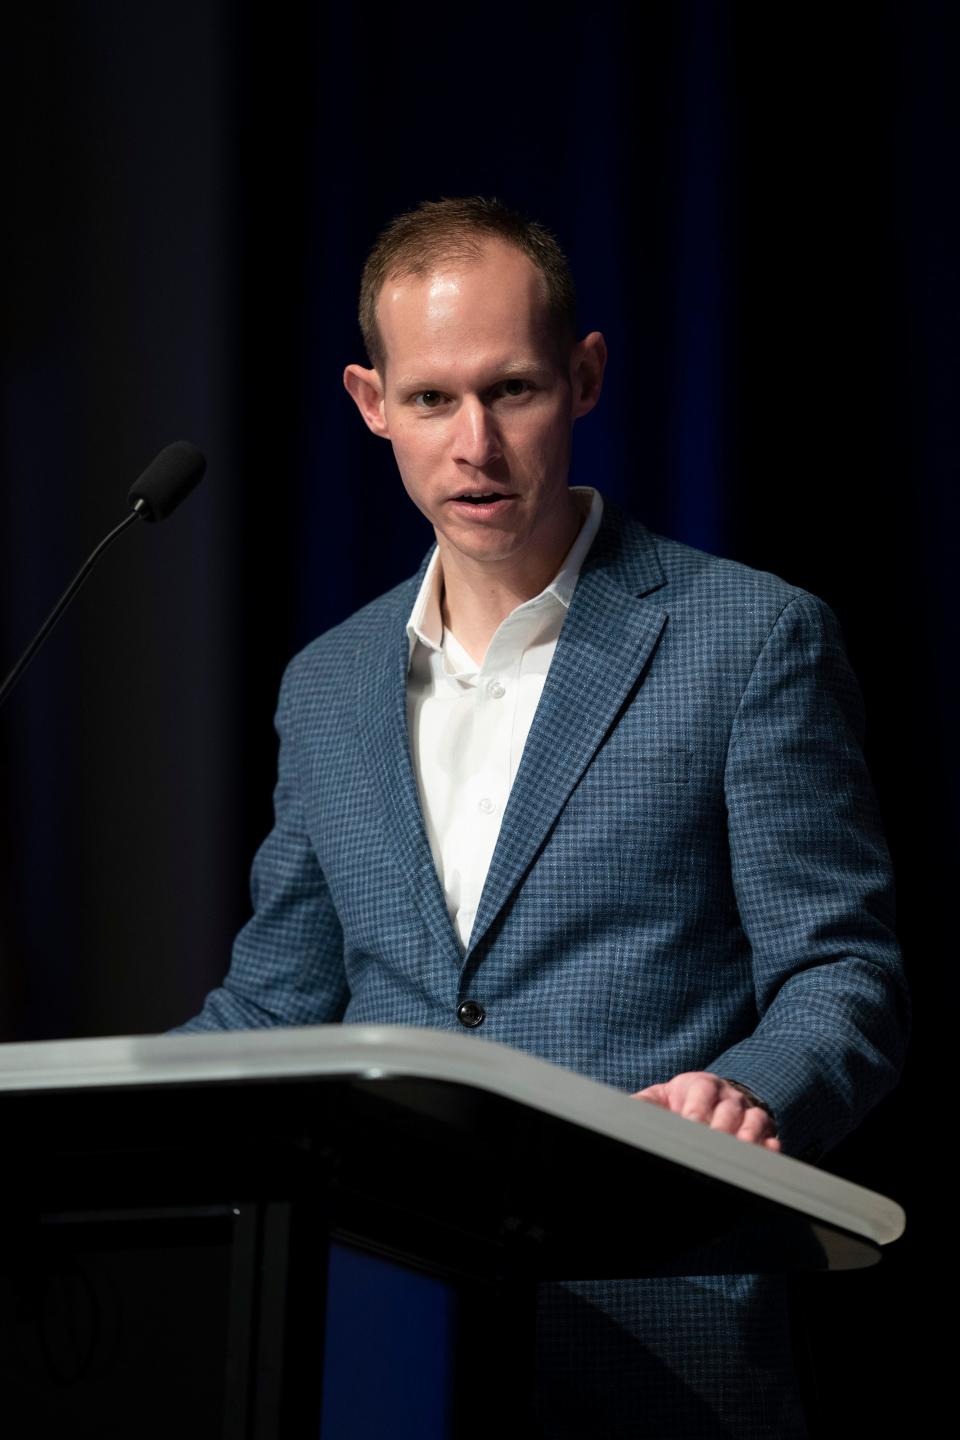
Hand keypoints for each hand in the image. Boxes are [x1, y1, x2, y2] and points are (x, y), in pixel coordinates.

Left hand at [632, 1072, 780, 1150]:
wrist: (708, 1103)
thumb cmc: (678, 1104)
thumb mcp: (659, 1099)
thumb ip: (643, 1105)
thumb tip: (622, 1112)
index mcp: (701, 1084)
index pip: (702, 1093)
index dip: (696, 1111)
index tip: (690, 1126)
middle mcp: (728, 1096)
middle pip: (729, 1110)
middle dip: (720, 1130)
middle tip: (712, 1148)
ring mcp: (749, 1113)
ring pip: (754, 1122)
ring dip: (746, 1140)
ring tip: (736, 1157)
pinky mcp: (765, 1132)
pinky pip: (772, 1137)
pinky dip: (770, 1149)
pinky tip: (765, 1158)